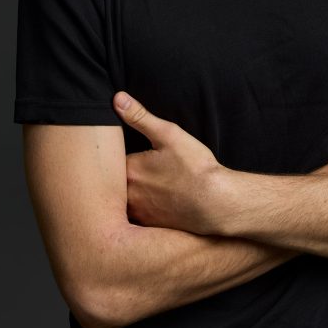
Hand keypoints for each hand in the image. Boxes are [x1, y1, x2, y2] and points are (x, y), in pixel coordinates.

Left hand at [114, 92, 221, 233]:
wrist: (217, 204)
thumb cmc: (196, 168)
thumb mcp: (169, 135)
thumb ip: (140, 116)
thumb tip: (117, 98)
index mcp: (129, 170)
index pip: (110, 160)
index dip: (117, 154)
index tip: (128, 152)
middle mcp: (127, 196)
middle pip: (113, 182)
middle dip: (119, 175)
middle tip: (141, 169)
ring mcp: (137, 215)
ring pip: (122, 201)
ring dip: (128, 194)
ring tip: (147, 186)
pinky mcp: (148, 229)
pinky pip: (134, 219)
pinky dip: (141, 210)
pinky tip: (155, 204)